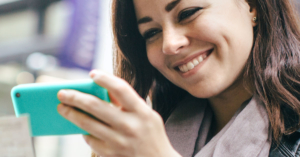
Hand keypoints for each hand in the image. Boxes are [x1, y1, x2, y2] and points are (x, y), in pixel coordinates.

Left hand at [57, 70, 180, 156]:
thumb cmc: (151, 135)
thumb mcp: (147, 115)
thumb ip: (128, 103)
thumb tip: (104, 91)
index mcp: (142, 112)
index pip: (121, 89)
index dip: (105, 79)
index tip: (92, 74)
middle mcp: (130, 126)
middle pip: (96, 106)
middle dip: (75, 97)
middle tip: (62, 93)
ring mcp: (119, 142)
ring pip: (87, 124)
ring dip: (71, 114)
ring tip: (62, 108)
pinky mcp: (111, 154)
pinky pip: (90, 139)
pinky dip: (84, 131)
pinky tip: (81, 127)